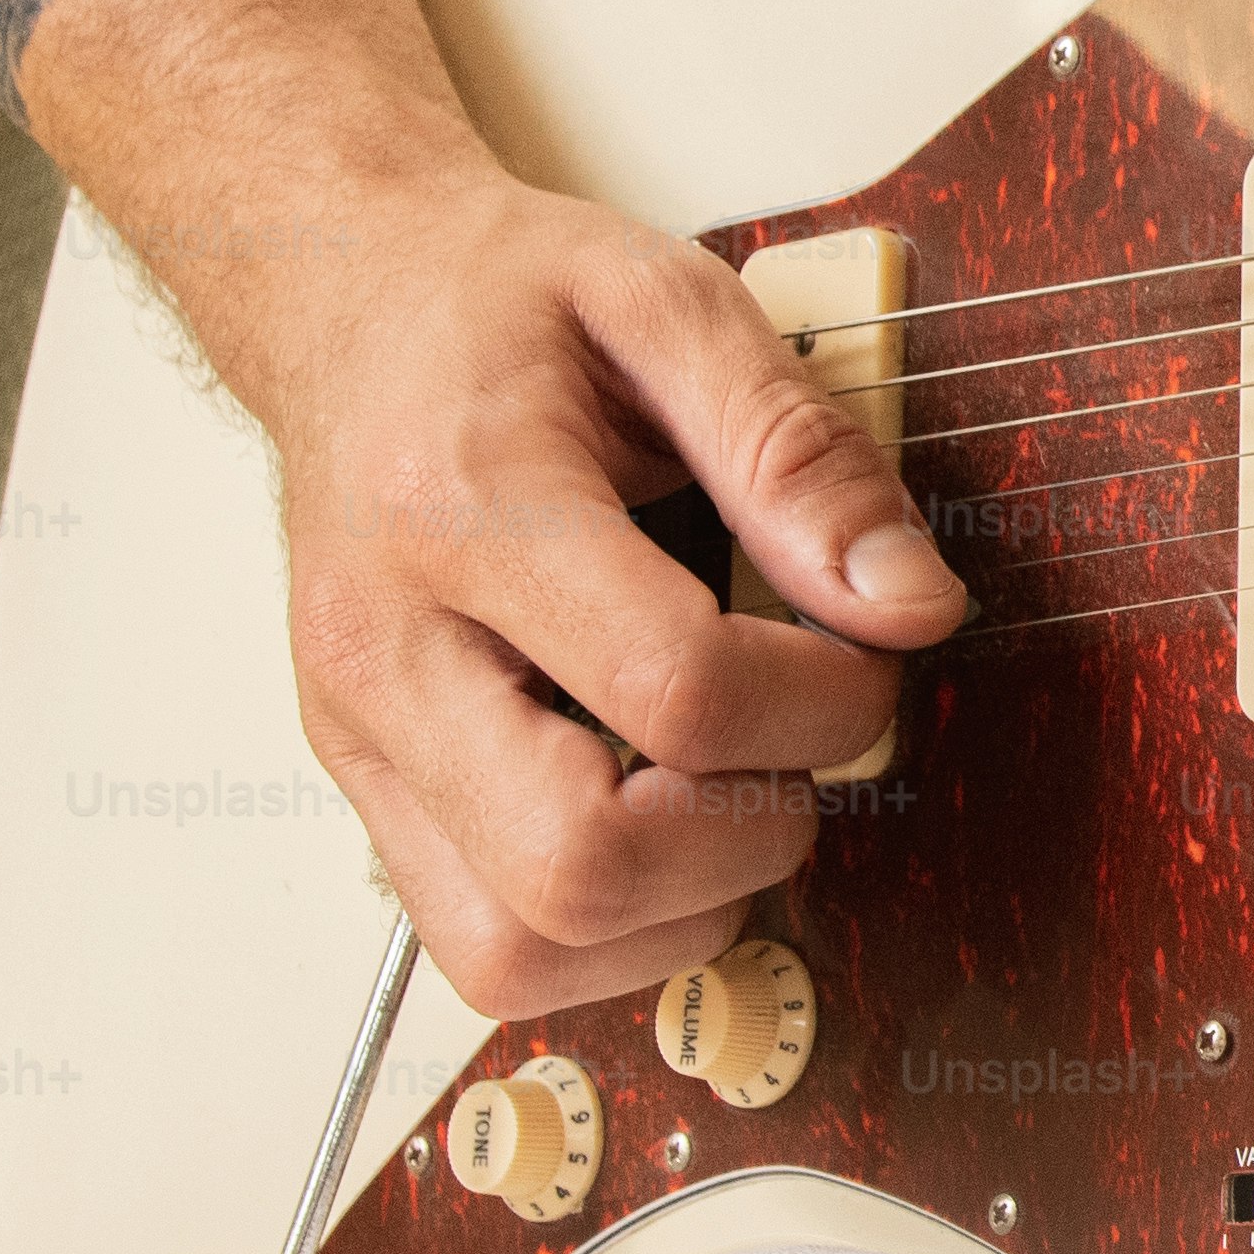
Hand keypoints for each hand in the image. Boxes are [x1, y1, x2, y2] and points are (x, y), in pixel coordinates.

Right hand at [225, 175, 968, 1017]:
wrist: (345, 304)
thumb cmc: (499, 304)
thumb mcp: (669, 302)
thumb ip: (797, 451)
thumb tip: (909, 604)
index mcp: (462, 511)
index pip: (673, 692)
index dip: (823, 702)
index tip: (868, 649)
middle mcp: (386, 653)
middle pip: (577, 865)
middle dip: (746, 835)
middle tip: (794, 741)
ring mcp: (362, 742)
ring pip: (522, 951)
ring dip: (680, 906)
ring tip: (730, 782)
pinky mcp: (370, 794)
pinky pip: (490, 950)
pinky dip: (610, 929)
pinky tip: (662, 815)